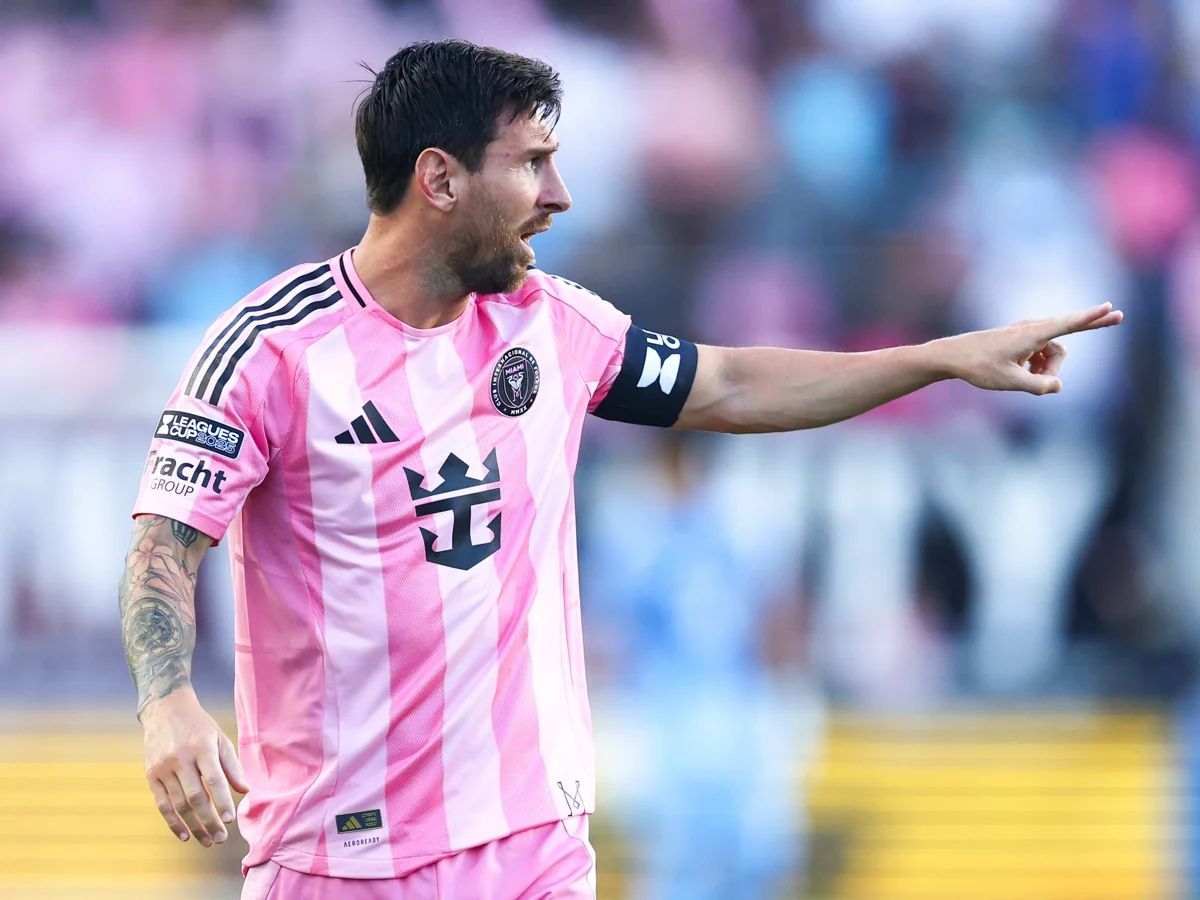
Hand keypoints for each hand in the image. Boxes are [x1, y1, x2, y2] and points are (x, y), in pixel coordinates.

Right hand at [140, 687, 250, 846]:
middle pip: (195, 796)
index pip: (214, 779)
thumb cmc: (200, 727)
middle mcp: (180, 758)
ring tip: (208, 840)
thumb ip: (232, 765)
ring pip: (179, 804)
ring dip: (194, 826)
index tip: (231, 820)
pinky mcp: (151, 775)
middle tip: (221, 838)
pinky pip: (162, 804)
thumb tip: (245, 790)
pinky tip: (185, 835)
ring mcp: (163, 768)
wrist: (165, 710)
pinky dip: (173, 822)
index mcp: (202, 747)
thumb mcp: (220, 739)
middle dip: (210, 820)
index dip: (222, 801)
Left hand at [939, 303, 1123, 394]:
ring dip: (1044, 371)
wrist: (953, 356)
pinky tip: (1020, 373)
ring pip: (1051, 355)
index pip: (1069, 324)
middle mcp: (1032, 329)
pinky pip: (1041, 354)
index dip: (1092, 317)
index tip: (1111, 307)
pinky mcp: (1023, 339)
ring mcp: (1027, 333)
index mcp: (1032, 334)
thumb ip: (1038, 387)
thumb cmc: (980, 367)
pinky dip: (1036, 366)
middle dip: (1060, 364)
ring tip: (1021, 378)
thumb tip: (1058, 386)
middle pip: (1061, 348)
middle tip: (1121, 316)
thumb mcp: (1010, 382)